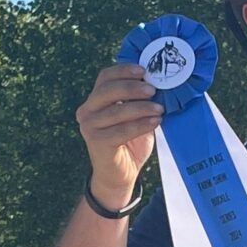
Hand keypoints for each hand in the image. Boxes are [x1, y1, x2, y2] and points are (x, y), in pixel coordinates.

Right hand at [76, 64, 159, 205]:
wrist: (120, 175)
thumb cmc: (129, 143)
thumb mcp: (135, 117)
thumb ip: (138, 100)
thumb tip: (156, 82)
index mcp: (94, 100)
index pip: (105, 77)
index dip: (123, 70)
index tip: (144, 70)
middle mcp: (87, 111)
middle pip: (108, 90)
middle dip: (133, 87)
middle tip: (153, 90)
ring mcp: (89, 126)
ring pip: (117, 110)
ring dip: (141, 107)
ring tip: (160, 108)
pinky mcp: (96, 142)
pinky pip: (121, 129)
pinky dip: (141, 124)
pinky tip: (155, 121)